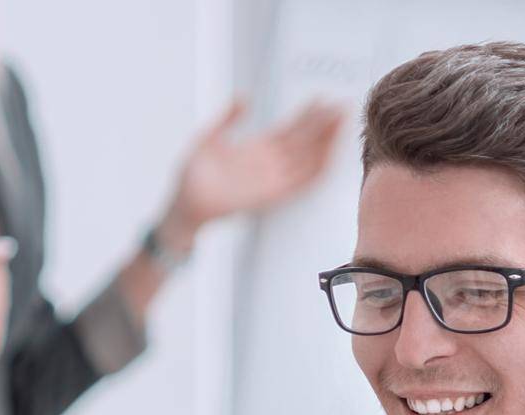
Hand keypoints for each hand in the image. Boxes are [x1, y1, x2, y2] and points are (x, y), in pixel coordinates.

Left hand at [164, 98, 343, 239]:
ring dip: (325, 143)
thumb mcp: (208, 138)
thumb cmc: (192, 176)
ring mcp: (270, 181)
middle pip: (303, 142)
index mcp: (257, 150)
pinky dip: (314, 171)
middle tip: (342, 105)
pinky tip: (328, 157)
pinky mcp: (268, 197)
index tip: (322, 98)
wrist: (183, 205)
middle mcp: (268, 165)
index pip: (289, 130)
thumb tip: (244, 98)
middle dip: (323, 124)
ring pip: (306, 160)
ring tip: (340, 123)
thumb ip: (228, 118)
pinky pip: (298, 185)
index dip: (306, 115)